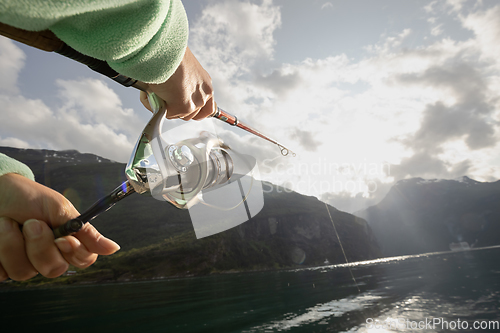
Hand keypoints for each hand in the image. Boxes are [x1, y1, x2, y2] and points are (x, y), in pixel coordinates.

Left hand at [0, 173, 119, 280]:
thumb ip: (85, 231)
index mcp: (67, 243)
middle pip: (54, 269)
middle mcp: (47, 257)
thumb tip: (113, 248)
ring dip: (12, 244)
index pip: (83, 260)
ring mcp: (24, 264)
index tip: (62, 238)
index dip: (75, 252)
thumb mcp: (60, 209)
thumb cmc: (29, 197)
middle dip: (40, 246)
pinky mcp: (1, 268)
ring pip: (24, 272)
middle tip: (31, 223)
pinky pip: (2, 272)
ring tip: (7, 223)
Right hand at [140, 46, 215, 120]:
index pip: (208, 108)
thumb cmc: (169, 53)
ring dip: (165, 106)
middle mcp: (204, 94)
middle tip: (164, 96)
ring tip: (156, 89)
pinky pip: (164, 113)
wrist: (165, 49)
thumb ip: (181, 85)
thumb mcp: (181, 69)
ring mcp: (194, 102)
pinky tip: (150, 91)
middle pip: (191, 115)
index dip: (196, 112)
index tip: (186, 111)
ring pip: (177, 115)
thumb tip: (167, 96)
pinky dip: (153, 104)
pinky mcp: (183, 106)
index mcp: (205, 84)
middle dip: (177, 109)